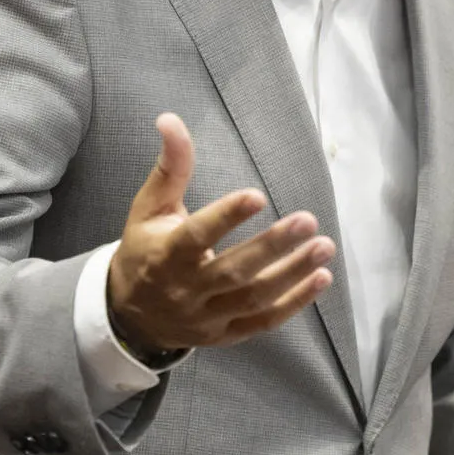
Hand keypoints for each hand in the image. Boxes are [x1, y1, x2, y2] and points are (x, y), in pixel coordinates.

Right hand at [107, 113, 334, 353]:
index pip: (198, 235)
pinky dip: (295, 303)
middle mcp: (187, 290)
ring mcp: (207, 317)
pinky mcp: (225, 335)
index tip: (258, 196)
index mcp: (166, 255)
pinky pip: (264, 322)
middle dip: (273, 247)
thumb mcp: (149, 208)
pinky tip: (321, 278)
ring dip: (293, 274)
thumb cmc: (145, 250)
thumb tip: (171, 119)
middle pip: (234, 271)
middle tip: (309, 220)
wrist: (129, 315)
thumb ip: (170, 167)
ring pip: (254, 298)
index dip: (227, 217)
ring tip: (324, 246)